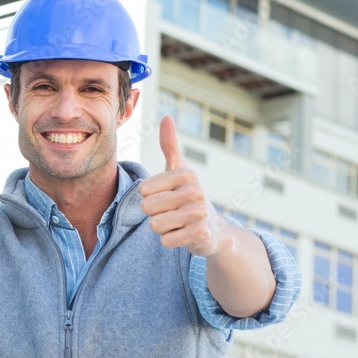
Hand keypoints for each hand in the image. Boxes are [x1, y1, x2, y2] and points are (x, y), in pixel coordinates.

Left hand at [139, 116, 231, 256]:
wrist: (213, 230)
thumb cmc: (188, 196)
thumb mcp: (179, 170)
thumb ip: (170, 145)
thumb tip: (166, 116)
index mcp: (186, 174)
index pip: (144, 190)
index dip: (150, 197)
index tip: (167, 196)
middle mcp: (195, 191)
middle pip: (147, 208)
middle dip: (154, 214)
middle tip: (172, 212)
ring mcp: (198, 213)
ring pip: (155, 225)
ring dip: (161, 228)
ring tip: (177, 223)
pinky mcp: (199, 234)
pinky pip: (165, 240)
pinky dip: (170, 240)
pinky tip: (183, 234)